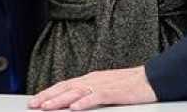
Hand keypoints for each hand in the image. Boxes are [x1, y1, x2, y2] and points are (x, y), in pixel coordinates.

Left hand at [28, 66, 155, 110]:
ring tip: (47, 106)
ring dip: (60, 100)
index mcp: (91, 78)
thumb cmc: (131, 84)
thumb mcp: (106, 87)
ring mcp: (104, 85)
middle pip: (66, 87)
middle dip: (48, 96)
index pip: (65, 85)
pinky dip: (84, 102)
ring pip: (77, 92)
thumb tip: (74, 101)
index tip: (35, 100)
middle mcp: (94, 80)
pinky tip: (75, 108)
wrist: (153, 78)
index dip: (49, 92)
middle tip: (33, 104)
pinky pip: (97, 97)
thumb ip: (90, 92)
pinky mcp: (115, 92)